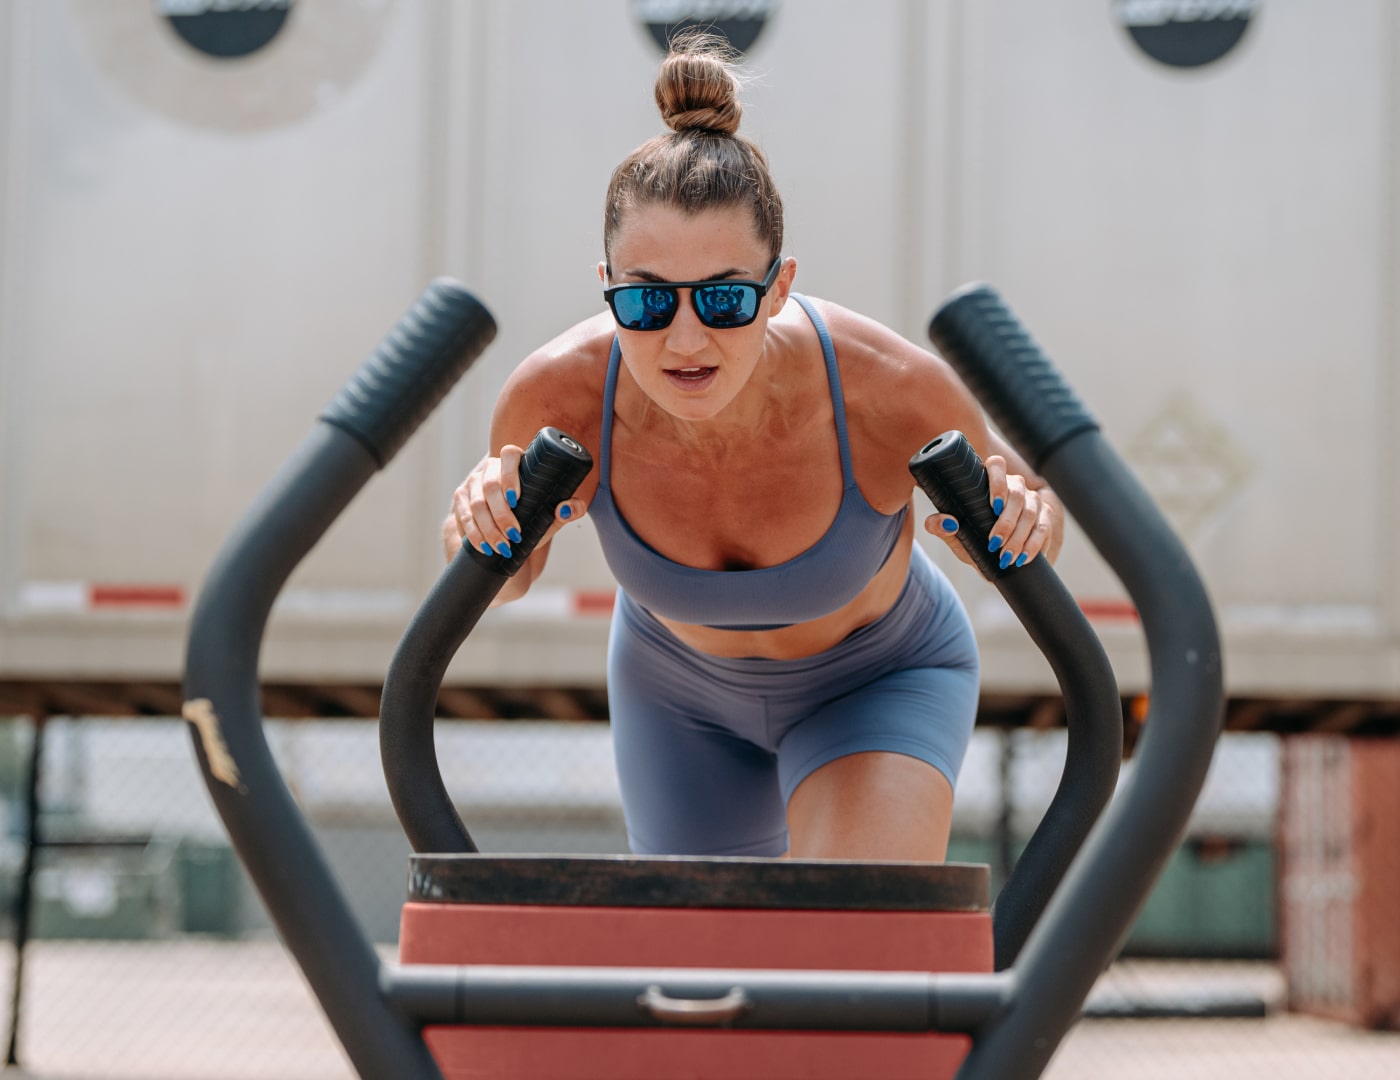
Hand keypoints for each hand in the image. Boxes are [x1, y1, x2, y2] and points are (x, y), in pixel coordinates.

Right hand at [443, 444, 586, 561]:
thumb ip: (571, 509)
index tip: (516, 500)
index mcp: (515, 462)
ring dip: (488, 529)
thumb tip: (566, 508)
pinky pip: (463, 517)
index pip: (509, 455)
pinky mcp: (461, 499)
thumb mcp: (553, 513)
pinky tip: (485, 547)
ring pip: (475, 504)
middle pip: (490, 486)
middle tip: (515, 536)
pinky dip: (474, 535)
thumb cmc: (535, 514)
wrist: (508, 527)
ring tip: (503, 547)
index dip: (510, 475)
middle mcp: (490, 468)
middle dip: (501, 515)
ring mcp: (473, 483)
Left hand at [924, 455, 1060, 569]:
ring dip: (1019, 538)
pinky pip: (1044, 528)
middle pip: (1017, 495)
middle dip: (1006, 523)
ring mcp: (1032, 500)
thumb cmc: (971, 540)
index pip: (996, 466)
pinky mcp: (1045, 517)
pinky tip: (1023, 558)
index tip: (993, 506)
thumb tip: (946, 522)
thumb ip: (940, 527)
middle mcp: (1014, 486)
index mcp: (989, 481)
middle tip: (994, 544)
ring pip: (1031, 513)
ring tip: (1006, 557)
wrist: (992, 560)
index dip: (997, 481)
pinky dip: (1034, 545)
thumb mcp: (954, 536)